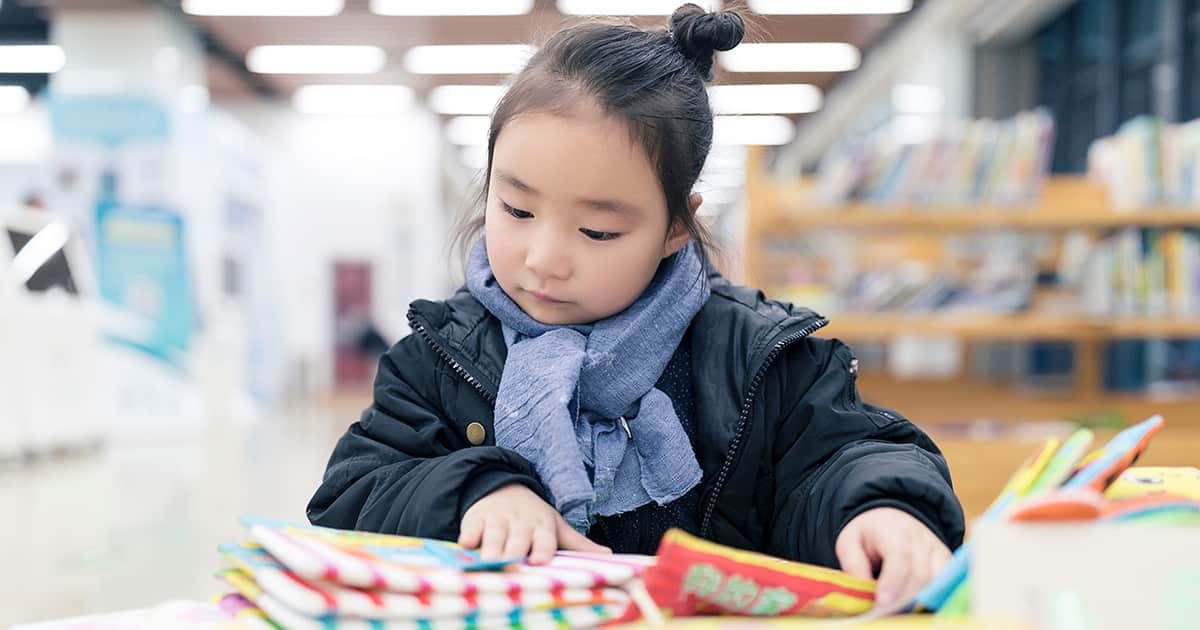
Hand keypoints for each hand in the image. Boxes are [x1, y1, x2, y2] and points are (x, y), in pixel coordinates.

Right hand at [459, 483, 610, 564]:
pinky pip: (472, 526)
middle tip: (512, 565)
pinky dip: (469, 535)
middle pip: (518, 539)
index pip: (544, 539)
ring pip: (495, 534)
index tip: (540, 561)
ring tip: (490, 561)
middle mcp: (521, 522)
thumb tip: (609, 556)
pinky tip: (466, 544)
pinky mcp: (476, 518)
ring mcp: (498, 519)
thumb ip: (578, 544)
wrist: (504, 489)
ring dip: (492, 546)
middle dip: (515, 552)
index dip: (542, 549)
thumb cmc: (533, 517)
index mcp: (542, 526)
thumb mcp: (556, 526)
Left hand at [834, 507, 950, 607]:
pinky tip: (913, 608)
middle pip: (920, 575)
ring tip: (897, 613)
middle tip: (883, 615)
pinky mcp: (946, 561)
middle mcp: (920, 538)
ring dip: (917, 602)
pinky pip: (945, 584)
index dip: (892, 582)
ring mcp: (937, 549)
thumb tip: (864, 593)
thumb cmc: (868, 535)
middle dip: (902, 600)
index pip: (899, 556)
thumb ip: (853, 565)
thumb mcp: (849, 542)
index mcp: (893, 530)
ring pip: (935, 582)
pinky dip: (931, 599)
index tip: (881, 603)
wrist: (892, 519)